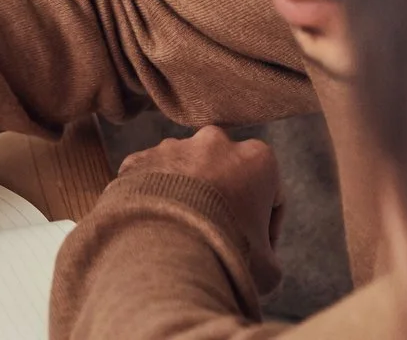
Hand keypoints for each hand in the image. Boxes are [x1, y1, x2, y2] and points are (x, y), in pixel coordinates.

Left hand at [117, 127, 284, 292]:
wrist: (168, 249)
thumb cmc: (228, 252)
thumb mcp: (268, 266)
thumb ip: (267, 254)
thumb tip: (257, 261)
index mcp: (257, 158)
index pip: (268, 194)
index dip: (265, 227)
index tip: (254, 251)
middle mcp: (214, 141)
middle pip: (224, 177)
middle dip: (222, 204)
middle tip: (216, 240)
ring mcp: (171, 147)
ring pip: (184, 175)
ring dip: (185, 199)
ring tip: (181, 236)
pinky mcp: (137, 159)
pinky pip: (149, 181)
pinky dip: (153, 202)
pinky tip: (155, 229)